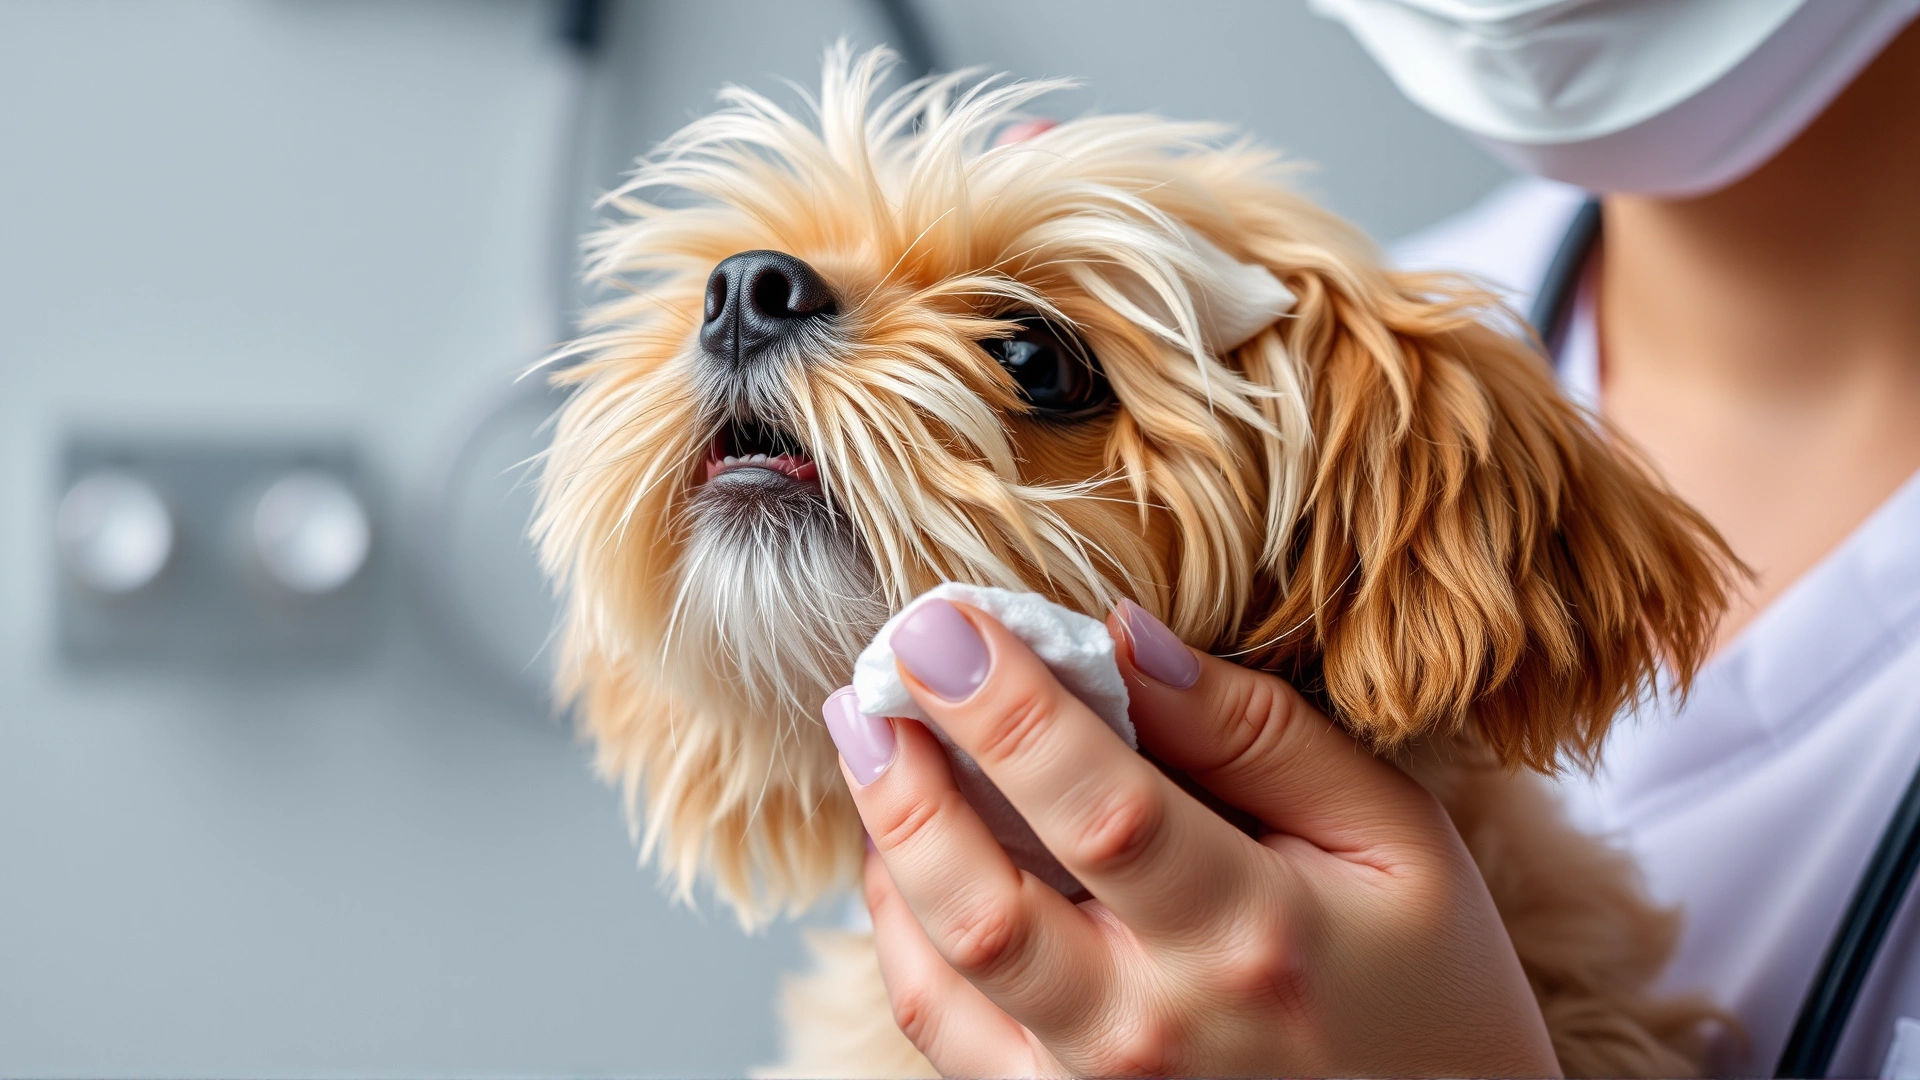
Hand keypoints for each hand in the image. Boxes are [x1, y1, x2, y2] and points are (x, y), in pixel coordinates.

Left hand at [820, 598, 1560, 1077]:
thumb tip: (1121, 637)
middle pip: (988, 908)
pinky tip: (901, 858)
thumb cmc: (1427, 976)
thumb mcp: (1390, 832)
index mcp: (1255, 935)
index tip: (940, 622)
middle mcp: (1162, 1030)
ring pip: (944, 976)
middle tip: (869, 684)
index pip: (1098, 805)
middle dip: (907, 784)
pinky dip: (901, 940)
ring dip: (886, 851)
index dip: (1002, 708)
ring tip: (869, 746)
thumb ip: (1256, 733)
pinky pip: (945, 1034)